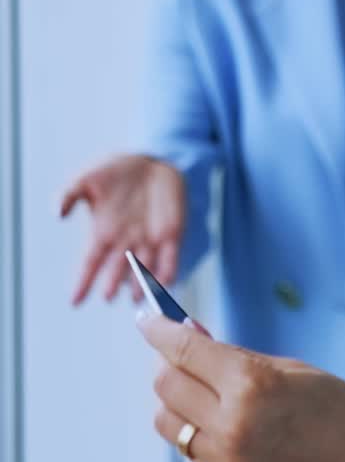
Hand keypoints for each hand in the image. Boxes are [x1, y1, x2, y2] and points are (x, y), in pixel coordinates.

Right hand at [59, 154, 184, 304]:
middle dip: (113, 282)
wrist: (151, 161)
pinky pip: (171, 256)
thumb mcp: (86, 179)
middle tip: (108, 296)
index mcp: (103, 233)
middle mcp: (125, 241)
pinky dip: (169, 269)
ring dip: (141, 284)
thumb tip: (56, 213)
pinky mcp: (172, 232)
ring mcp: (149, 238)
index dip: (83, 282)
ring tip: (137, 299)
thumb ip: (68, 195)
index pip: (90, 263)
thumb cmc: (115, 172)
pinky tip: (166, 283)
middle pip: (117, 268)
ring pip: (144, 268)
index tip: (75, 301)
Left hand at [139, 316, 344, 461]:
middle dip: (170, 364)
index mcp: (253, 385)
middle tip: (187, 354)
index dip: (159, 330)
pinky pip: (194, 455)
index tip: (146, 318)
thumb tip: (191, 340)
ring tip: (207, 393)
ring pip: (169, 425)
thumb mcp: (294, 368)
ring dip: (179, 402)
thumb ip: (238, 357)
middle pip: (166, 387)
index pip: (184, 351)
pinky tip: (232, 426)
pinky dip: (202, 434)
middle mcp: (231, 427)